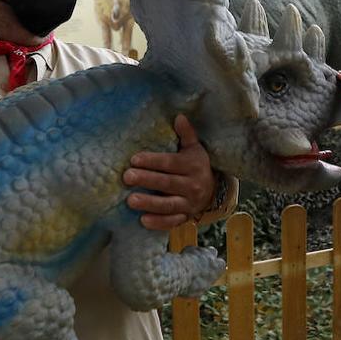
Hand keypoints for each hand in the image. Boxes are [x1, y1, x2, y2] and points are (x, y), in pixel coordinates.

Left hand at [123, 115, 216, 230]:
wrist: (213, 191)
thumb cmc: (196, 166)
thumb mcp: (194, 149)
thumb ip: (186, 134)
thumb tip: (179, 116)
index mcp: (192, 166)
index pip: (171, 163)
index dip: (153, 161)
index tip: (134, 159)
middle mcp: (192, 185)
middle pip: (167, 183)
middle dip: (147, 180)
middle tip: (127, 177)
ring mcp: (189, 203)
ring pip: (169, 204)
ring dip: (150, 203)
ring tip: (131, 200)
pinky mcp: (185, 217)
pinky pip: (172, 222)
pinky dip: (159, 222)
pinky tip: (143, 220)